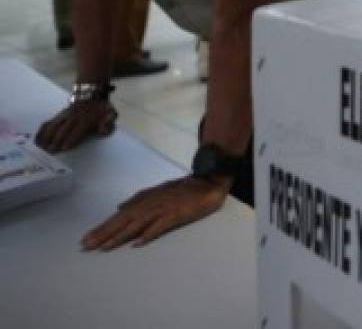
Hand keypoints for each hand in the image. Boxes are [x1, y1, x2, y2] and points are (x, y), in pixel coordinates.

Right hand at [35, 100, 116, 151]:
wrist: (91, 95)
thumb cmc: (102, 110)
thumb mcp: (111, 114)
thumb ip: (108, 122)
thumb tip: (103, 130)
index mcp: (86, 119)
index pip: (77, 130)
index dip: (70, 139)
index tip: (63, 148)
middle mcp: (73, 118)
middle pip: (63, 130)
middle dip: (56, 141)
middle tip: (50, 152)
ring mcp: (64, 116)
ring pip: (53, 127)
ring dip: (47, 137)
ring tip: (41, 148)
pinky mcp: (58, 115)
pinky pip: (48, 123)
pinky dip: (42, 131)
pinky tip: (35, 140)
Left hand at [82, 175, 231, 250]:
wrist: (208, 182)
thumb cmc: (183, 189)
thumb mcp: (157, 191)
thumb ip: (138, 198)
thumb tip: (119, 206)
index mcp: (145, 199)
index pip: (119, 215)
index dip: (102, 227)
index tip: (86, 238)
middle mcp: (150, 204)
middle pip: (123, 220)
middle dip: (104, 233)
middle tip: (86, 245)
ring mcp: (163, 208)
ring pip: (137, 224)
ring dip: (120, 236)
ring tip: (104, 247)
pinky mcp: (176, 214)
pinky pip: (160, 226)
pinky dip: (149, 234)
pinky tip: (138, 243)